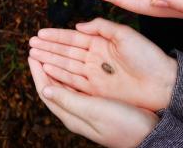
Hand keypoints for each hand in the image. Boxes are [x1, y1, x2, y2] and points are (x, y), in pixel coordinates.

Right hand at [29, 18, 176, 110]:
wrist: (164, 83)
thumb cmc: (148, 56)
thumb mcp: (124, 34)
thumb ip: (101, 27)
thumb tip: (78, 25)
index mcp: (101, 43)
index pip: (72, 38)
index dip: (55, 35)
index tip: (39, 33)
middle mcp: (94, 58)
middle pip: (65, 51)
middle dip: (48, 47)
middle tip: (30, 43)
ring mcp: (94, 74)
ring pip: (66, 65)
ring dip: (50, 59)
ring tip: (33, 54)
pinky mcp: (97, 89)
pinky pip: (74, 80)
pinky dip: (60, 75)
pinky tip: (47, 68)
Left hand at [29, 57, 158, 147]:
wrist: (151, 134)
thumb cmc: (124, 124)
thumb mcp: (94, 110)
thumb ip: (69, 100)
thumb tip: (45, 90)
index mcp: (71, 115)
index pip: (46, 90)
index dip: (37, 71)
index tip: (31, 53)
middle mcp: (76, 112)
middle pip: (53, 84)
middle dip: (44, 65)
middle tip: (38, 47)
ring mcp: (87, 107)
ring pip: (66, 82)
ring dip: (57, 65)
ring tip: (52, 50)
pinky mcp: (99, 103)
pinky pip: (79, 83)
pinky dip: (73, 70)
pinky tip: (76, 61)